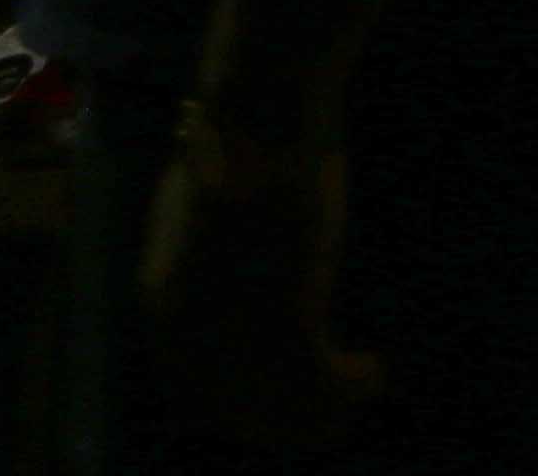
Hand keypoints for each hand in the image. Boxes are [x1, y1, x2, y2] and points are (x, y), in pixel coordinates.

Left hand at [137, 118, 374, 460]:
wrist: (261, 115)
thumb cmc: (241, 142)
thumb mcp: (202, 205)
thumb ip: (202, 251)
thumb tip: (222, 264)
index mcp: (163, 301)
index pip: (188, 391)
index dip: (235, 411)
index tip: (278, 404)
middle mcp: (187, 329)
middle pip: (231, 413)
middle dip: (281, 422)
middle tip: (327, 410)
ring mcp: (233, 325)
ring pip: (279, 406)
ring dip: (323, 411)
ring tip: (360, 388)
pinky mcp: (284, 313)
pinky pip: (319, 381)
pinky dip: (350, 386)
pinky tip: (375, 371)